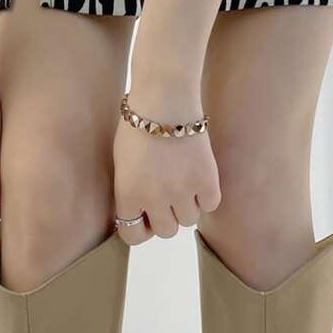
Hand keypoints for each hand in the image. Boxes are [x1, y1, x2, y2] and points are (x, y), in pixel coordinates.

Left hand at [113, 82, 220, 245]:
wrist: (164, 96)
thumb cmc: (138, 124)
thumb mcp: (122, 163)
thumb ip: (130, 193)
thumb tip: (142, 215)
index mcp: (128, 194)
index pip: (133, 235)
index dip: (140, 228)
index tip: (145, 215)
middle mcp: (154, 198)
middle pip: (166, 232)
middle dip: (166, 217)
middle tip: (168, 197)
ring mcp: (182, 190)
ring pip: (188, 220)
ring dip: (187, 206)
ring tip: (183, 181)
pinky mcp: (206, 179)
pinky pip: (210, 204)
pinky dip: (206, 196)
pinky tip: (199, 178)